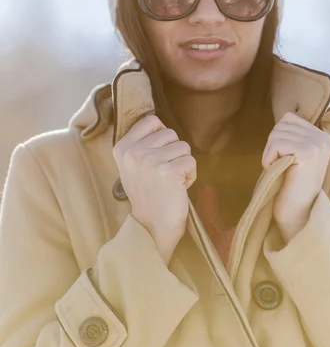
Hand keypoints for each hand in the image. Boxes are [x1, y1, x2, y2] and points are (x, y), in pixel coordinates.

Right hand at [113, 115, 196, 264]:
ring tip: (171, 181)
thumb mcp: (133, 165)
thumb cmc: (148, 194)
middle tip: (164, 174)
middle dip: (174, 152)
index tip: (158, 154)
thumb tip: (159, 123)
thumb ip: (141, 143)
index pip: (151, 120)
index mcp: (122, 148)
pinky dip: (190, 175)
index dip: (161, 135)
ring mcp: (149, 161)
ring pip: (183, 146)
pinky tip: (178, 188)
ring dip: (183, 164)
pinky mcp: (168, 172)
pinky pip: (191, 161)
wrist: (152, 226)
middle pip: (170, 133)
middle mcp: (133, 153)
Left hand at [262, 112, 329, 242]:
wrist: (297, 212)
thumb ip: (293, 134)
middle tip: (282, 167)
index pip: (288, 118)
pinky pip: (275, 144)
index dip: (277, 138)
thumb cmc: (290, 183)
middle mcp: (324, 137)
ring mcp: (317, 144)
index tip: (286, 159)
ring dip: (270, 154)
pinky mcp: (307, 152)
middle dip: (272, 146)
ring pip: (276, 133)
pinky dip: (269, 159)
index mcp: (323, 135)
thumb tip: (284, 115)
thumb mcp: (295, 153)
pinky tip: (279, 171)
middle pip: (280, 125)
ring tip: (282, 170)